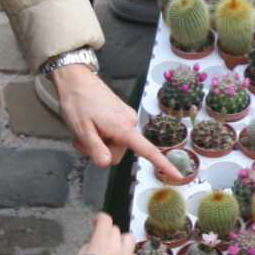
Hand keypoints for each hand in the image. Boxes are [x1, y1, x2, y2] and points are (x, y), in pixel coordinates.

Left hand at [51, 63, 185, 182]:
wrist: (75, 79)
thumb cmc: (78, 102)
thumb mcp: (81, 129)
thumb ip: (95, 149)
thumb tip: (105, 164)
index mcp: (123, 127)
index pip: (148, 150)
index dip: (163, 164)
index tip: (178, 175)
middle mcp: (130, 122)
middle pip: (119, 152)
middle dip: (102, 150)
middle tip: (84, 139)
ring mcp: (127, 118)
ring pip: (116, 144)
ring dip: (100, 142)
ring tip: (86, 130)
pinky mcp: (122, 115)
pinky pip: (115, 134)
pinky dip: (103, 135)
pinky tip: (91, 125)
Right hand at [75, 212, 139, 254]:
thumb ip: (86, 250)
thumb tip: (91, 245)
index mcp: (100, 243)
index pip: (105, 221)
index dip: (100, 219)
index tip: (97, 222)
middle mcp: (116, 247)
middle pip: (116, 230)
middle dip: (109, 233)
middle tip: (102, 242)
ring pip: (129, 240)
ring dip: (122, 242)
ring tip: (115, 251)